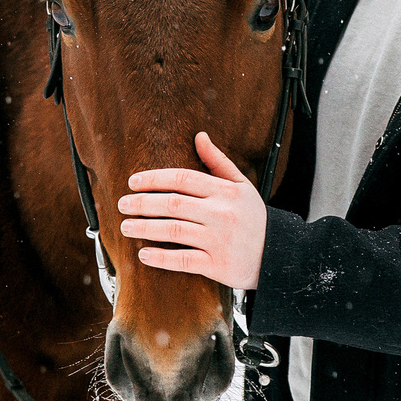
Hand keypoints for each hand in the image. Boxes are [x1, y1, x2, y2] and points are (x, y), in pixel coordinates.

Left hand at [118, 132, 266, 289]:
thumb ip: (218, 161)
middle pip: (173, 204)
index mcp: (225, 192)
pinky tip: (144, 254)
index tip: (134, 182)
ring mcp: (218, 240)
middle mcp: (221, 214)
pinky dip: (162, 258)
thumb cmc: (255, 218)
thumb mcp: (242, 185)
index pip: (183, 178)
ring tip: (126, 227)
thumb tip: (199, 136)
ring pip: (174, 231)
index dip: (155, 179)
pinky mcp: (217, 264)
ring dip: (145, 228)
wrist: (278, 256)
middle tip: (122, 204)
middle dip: (143, 203)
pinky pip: (184, 260)